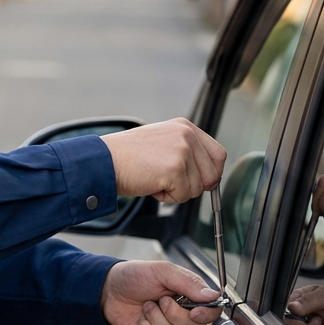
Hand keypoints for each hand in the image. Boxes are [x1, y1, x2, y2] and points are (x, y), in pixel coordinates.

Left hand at [101, 261, 221, 324]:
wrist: (109, 290)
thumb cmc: (134, 276)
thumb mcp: (162, 271)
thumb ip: (188, 282)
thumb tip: (212, 295)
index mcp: (189, 294)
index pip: (211, 311)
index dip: (206, 315)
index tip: (194, 312)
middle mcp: (183, 313)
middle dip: (175, 316)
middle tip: (161, 301)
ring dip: (157, 321)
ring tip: (147, 306)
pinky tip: (141, 319)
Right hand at [102, 119, 226, 203]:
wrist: (105, 160)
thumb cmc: (129, 156)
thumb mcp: (163, 143)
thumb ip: (188, 152)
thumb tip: (209, 177)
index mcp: (185, 127)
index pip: (218, 154)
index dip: (210, 173)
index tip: (199, 181)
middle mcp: (187, 135)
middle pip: (212, 174)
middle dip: (194, 185)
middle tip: (171, 182)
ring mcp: (182, 151)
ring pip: (198, 188)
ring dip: (177, 191)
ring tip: (156, 178)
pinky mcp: (175, 169)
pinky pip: (183, 196)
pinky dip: (167, 197)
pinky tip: (152, 184)